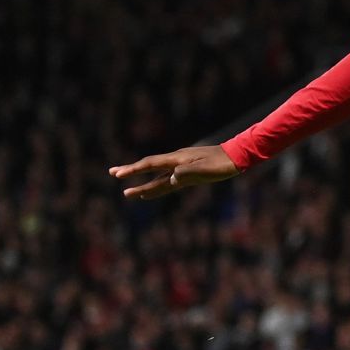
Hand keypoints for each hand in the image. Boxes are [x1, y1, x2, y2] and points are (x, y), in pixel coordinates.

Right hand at [109, 144, 238, 199]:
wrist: (237, 157)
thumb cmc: (222, 163)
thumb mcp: (205, 169)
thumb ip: (188, 173)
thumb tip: (172, 179)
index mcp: (177, 159)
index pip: (151, 164)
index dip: (134, 170)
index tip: (118, 175)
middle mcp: (176, 162)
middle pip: (150, 168)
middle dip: (131, 172)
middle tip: (112, 174)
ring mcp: (182, 168)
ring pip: (158, 178)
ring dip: (144, 185)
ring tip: (128, 192)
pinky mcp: (190, 174)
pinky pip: (169, 182)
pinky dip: (158, 186)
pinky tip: (152, 191)